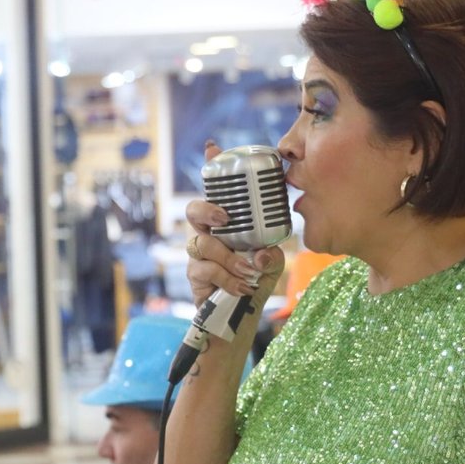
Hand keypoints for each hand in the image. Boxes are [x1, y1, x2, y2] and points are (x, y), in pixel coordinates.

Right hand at [185, 142, 284, 305]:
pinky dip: (227, 278)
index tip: (212, 147)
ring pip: (203, 244)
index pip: (217, 190)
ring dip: (229, 258)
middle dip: (207, 209)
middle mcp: (209, 233)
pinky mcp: (194, 275)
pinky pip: (206, 270)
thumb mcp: (271, 261)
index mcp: (227, 222)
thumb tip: (262, 253)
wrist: (240, 316)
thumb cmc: (254, 280)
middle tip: (224, 218)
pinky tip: (242, 286)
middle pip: (193, 210)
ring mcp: (199, 254)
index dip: (212, 167)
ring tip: (249, 270)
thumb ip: (271, 252)